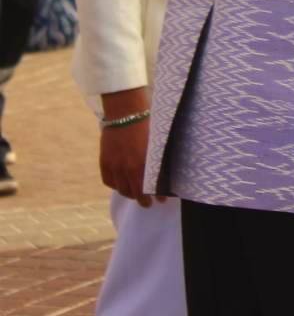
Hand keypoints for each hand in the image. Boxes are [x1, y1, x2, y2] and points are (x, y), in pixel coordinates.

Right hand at [99, 87, 152, 206]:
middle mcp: (127, 168)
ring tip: (135, 195)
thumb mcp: (158, 144)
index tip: (162, 201)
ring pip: (121, 189)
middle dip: (142, 200)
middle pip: (134, 192)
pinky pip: (108, 181)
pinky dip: (115, 185)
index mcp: (143, 164)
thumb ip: (159, 160)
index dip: (157, 196)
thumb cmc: (148, 125)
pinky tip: (121, 186)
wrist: (126, 112)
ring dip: (129, 194)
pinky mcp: (105, 161)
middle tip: (148, 203)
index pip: (150, 188)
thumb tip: (167, 172)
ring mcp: (114, 165)